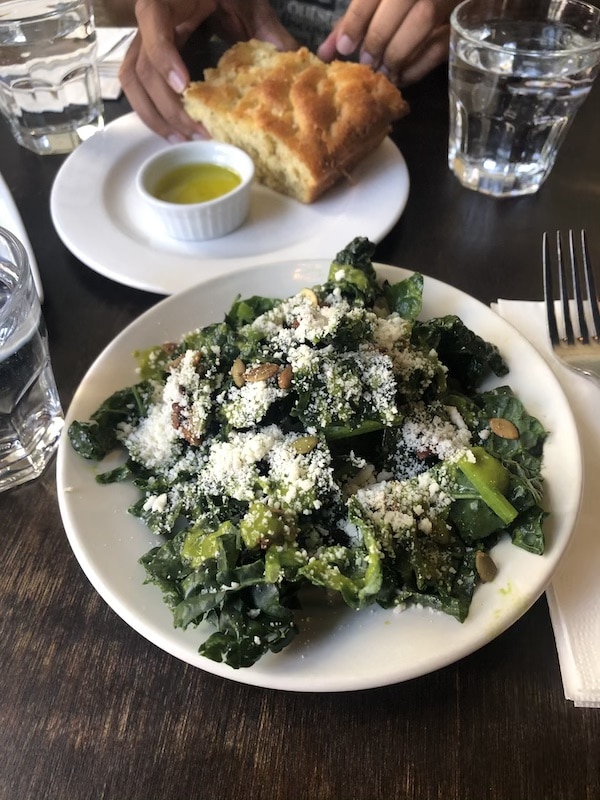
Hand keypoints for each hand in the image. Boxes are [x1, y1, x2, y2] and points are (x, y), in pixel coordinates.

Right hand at [120, 0, 297, 140]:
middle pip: (141, 66)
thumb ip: (269, 31)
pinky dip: (151, 112)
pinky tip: (173, 132)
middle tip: (196, 132)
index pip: (153, 21)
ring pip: (133, 81)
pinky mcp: (146, 57)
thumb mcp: (248, 3)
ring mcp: (143, 40)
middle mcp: (149, 20)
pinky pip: (137, 87)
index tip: (185, 86)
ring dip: (154, 115)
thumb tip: (294, 62)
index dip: (164, 56)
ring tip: (183, 139)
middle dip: (167, 105)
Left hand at [316, 0, 458, 84]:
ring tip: (384, 72)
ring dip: (399, 52)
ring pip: (423, 19)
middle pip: (399, 2)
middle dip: (379, 37)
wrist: (463, 4)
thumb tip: (325, 53)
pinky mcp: (459, 21)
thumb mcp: (378, 3)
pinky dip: (420, 64)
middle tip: (367, 63)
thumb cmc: (398, 6)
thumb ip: (353, 21)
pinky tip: (402, 77)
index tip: (345, 47)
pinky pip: (442, 42)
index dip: (357, 20)